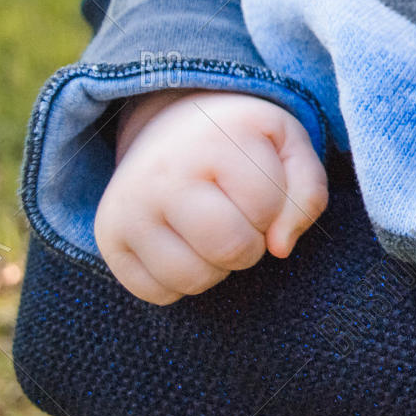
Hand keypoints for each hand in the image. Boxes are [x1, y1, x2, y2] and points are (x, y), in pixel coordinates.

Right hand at [94, 90, 328, 304]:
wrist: (173, 122)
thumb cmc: (243, 141)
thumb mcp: (289, 147)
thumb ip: (308, 194)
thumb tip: (280, 249)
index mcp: (214, 139)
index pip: (266, 208)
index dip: (275, 209)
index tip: (260, 188)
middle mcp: (163, 171)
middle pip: (230, 248)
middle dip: (250, 244)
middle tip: (240, 220)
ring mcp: (128, 205)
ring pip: (194, 278)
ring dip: (218, 267)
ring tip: (213, 231)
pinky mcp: (108, 237)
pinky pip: (158, 293)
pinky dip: (182, 282)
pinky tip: (185, 245)